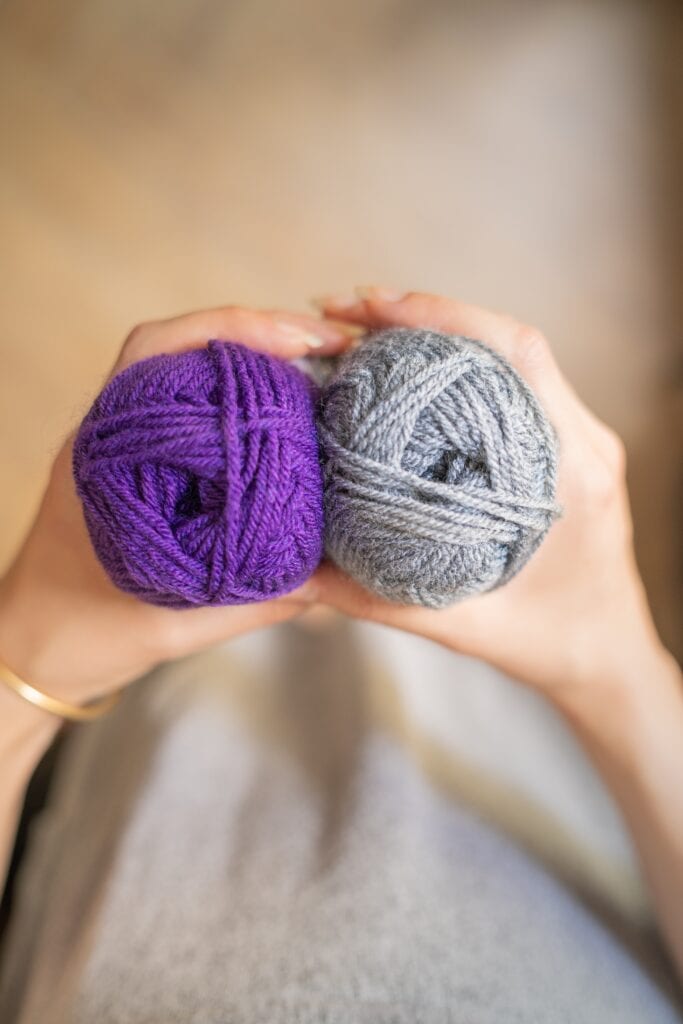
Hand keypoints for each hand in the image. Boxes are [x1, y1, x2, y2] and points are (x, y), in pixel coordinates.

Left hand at [0, 305, 359, 709]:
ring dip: (250, 358)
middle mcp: (109, 433)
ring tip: (315, 364)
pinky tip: (281, 410)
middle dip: (257, 334)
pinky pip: (190, 407)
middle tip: (328, 344)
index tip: (297, 339)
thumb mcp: (174, 625)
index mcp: (102, 454)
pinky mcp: (136, 461)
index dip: (232, 330)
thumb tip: (333, 578)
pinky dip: (237, 396)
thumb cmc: (83, 636)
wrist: (31, 651)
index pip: (157, 352)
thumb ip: (254, 601)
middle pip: (179, 344)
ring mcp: (120, 443)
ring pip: (186, 370)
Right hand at [313, 286, 671, 707]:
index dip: (443, 317)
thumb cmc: (555, 645)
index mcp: (574, 467)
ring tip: (364, 329)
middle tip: (345, 311)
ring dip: (439, 332)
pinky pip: (509, 383)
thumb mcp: (468, 630)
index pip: (516, 355)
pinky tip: (407, 372)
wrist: (608, 658)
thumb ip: (382, 600)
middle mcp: (583, 437)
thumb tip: (297, 575)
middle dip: (424, 313)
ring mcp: (577, 436)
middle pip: (506, 340)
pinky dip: (456, 364)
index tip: (372, 307)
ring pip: (507, 354)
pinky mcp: (562, 445)